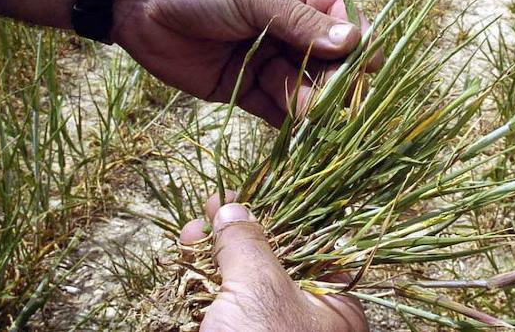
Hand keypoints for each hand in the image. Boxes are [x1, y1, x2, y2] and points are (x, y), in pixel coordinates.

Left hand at [112, 0, 367, 125]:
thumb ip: (300, 20)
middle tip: (343, 100)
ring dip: (314, 103)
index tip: (369, 66)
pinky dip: (289, 123)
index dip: (357, 42)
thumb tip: (352, 41)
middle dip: (337, 80)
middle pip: (327, 60)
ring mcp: (265, 59)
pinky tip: (300, 132)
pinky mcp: (242, 88)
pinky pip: (273, 109)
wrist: (134, 1)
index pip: (342, 19)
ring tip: (316, 114)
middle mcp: (287, 29)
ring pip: (303, 87)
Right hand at [179, 194, 367, 331]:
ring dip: (211, 258)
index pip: (308, 246)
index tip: (241, 195)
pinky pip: (218, 314)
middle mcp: (303, 323)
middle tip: (207, 211)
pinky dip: (199, 291)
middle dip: (233, 235)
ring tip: (188, 235)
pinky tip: (182, 267)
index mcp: (332, 308)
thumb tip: (236, 210)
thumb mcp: (260, 291)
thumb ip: (247, 246)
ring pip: (238, 289)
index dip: (273, 215)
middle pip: (268, 264)